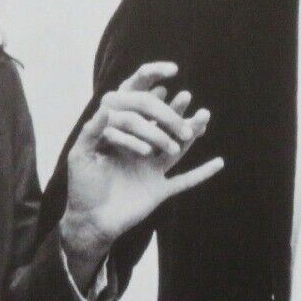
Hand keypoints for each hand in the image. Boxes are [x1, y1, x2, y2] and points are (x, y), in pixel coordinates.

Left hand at [60, 62, 222, 276]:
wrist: (90, 222)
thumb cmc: (81, 189)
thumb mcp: (81, 156)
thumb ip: (93, 131)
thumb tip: (106, 105)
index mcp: (121, 139)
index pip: (138, 112)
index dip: (149, 95)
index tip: (164, 78)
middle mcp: (139, 151)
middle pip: (160, 126)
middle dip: (173, 111)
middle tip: (185, 95)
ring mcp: (151, 170)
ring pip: (176, 147)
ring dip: (191, 133)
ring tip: (204, 114)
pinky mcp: (159, 190)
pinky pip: (184, 181)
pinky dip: (202, 174)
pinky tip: (219, 163)